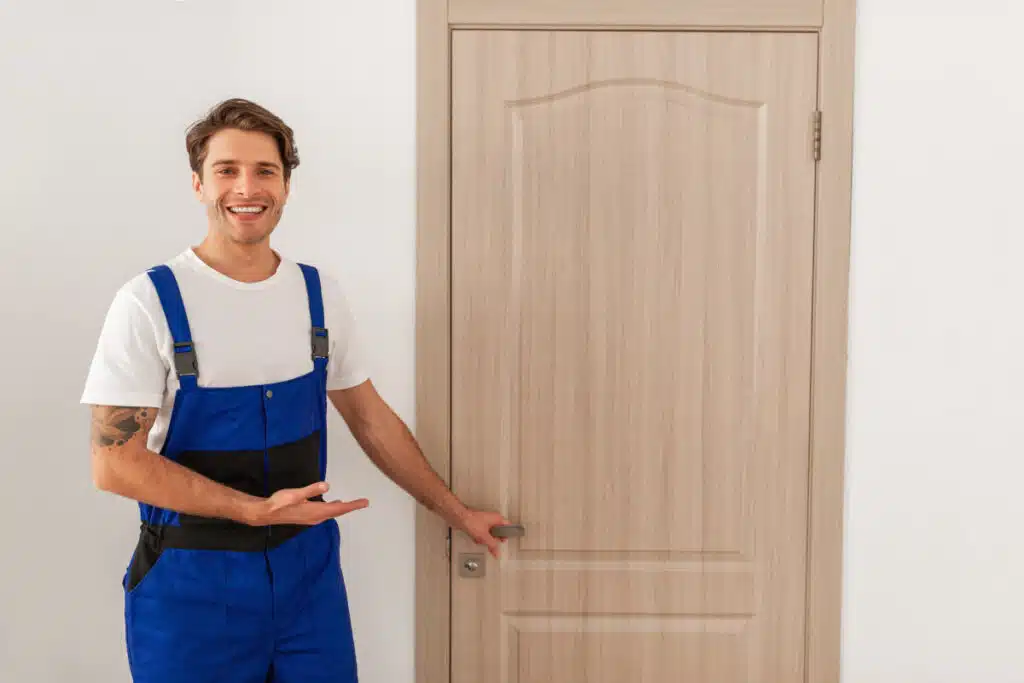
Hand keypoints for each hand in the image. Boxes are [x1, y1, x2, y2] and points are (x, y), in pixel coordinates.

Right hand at [246, 481, 368, 525]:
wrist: (266, 513)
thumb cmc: (280, 502)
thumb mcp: (296, 494)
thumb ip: (311, 490)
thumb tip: (327, 486)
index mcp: (316, 511)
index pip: (339, 508)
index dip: (353, 505)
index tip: (365, 502)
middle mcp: (316, 517)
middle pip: (338, 512)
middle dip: (351, 507)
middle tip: (363, 502)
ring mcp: (311, 518)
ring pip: (331, 513)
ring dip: (342, 508)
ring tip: (352, 504)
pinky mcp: (307, 517)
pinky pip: (325, 513)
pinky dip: (333, 508)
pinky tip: (332, 504)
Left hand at [457, 508, 511, 558]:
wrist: (458, 517)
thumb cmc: (472, 522)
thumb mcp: (484, 536)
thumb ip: (492, 545)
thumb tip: (498, 554)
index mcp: (497, 519)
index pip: (508, 526)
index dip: (508, 534)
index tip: (504, 542)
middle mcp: (492, 519)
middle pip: (498, 532)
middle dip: (494, 539)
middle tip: (492, 544)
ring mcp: (484, 522)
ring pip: (490, 534)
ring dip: (486, 540)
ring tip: (481, 541)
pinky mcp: (477, 525)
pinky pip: (482, 534)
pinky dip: (480, 538)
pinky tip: (475, 539)